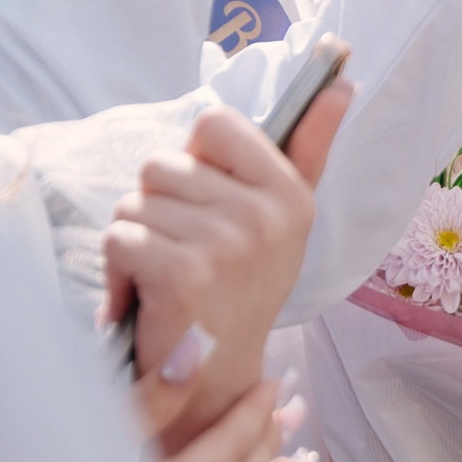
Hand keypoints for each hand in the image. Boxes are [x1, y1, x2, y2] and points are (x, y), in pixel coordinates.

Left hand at [105, 81, 347, 443]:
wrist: (217, 379)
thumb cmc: (241, 288)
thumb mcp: (282, 215)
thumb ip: (309, 145)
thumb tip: (342, 81)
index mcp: (290, 191)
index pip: (214, 123)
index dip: (194, 164)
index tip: (210, 208)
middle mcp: (267, 213)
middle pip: (163, 165)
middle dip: (156, 210)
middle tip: (184, 257)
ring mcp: (229, 242)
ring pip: (134, 204)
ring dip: (135, 245)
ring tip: (165, 281)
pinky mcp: (186, 272)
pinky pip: (120, 238)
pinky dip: (119, 274)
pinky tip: (146, 302)